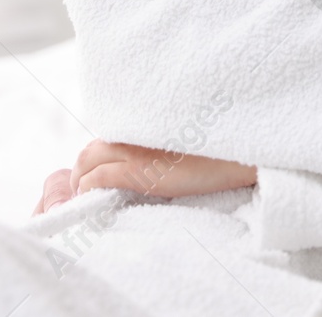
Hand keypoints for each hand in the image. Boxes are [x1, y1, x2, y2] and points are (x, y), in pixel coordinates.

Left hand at [32, 141, 256, 213]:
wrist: (239, 156)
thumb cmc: (221, 150)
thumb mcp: (187, 140)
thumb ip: (163, 144)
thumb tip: (155, 159)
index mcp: (149, 125)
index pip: (108, 139)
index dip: (99, 157)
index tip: (100, 173)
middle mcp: (138, 134)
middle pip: (92, 147)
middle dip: (83, 168)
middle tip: (86, 186)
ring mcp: (136, 151)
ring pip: (88, 159)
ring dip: (82, 178)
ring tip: (87, 194)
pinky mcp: (138, 170)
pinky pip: (98, 178)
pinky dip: (89, 187)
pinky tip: (95, 197)